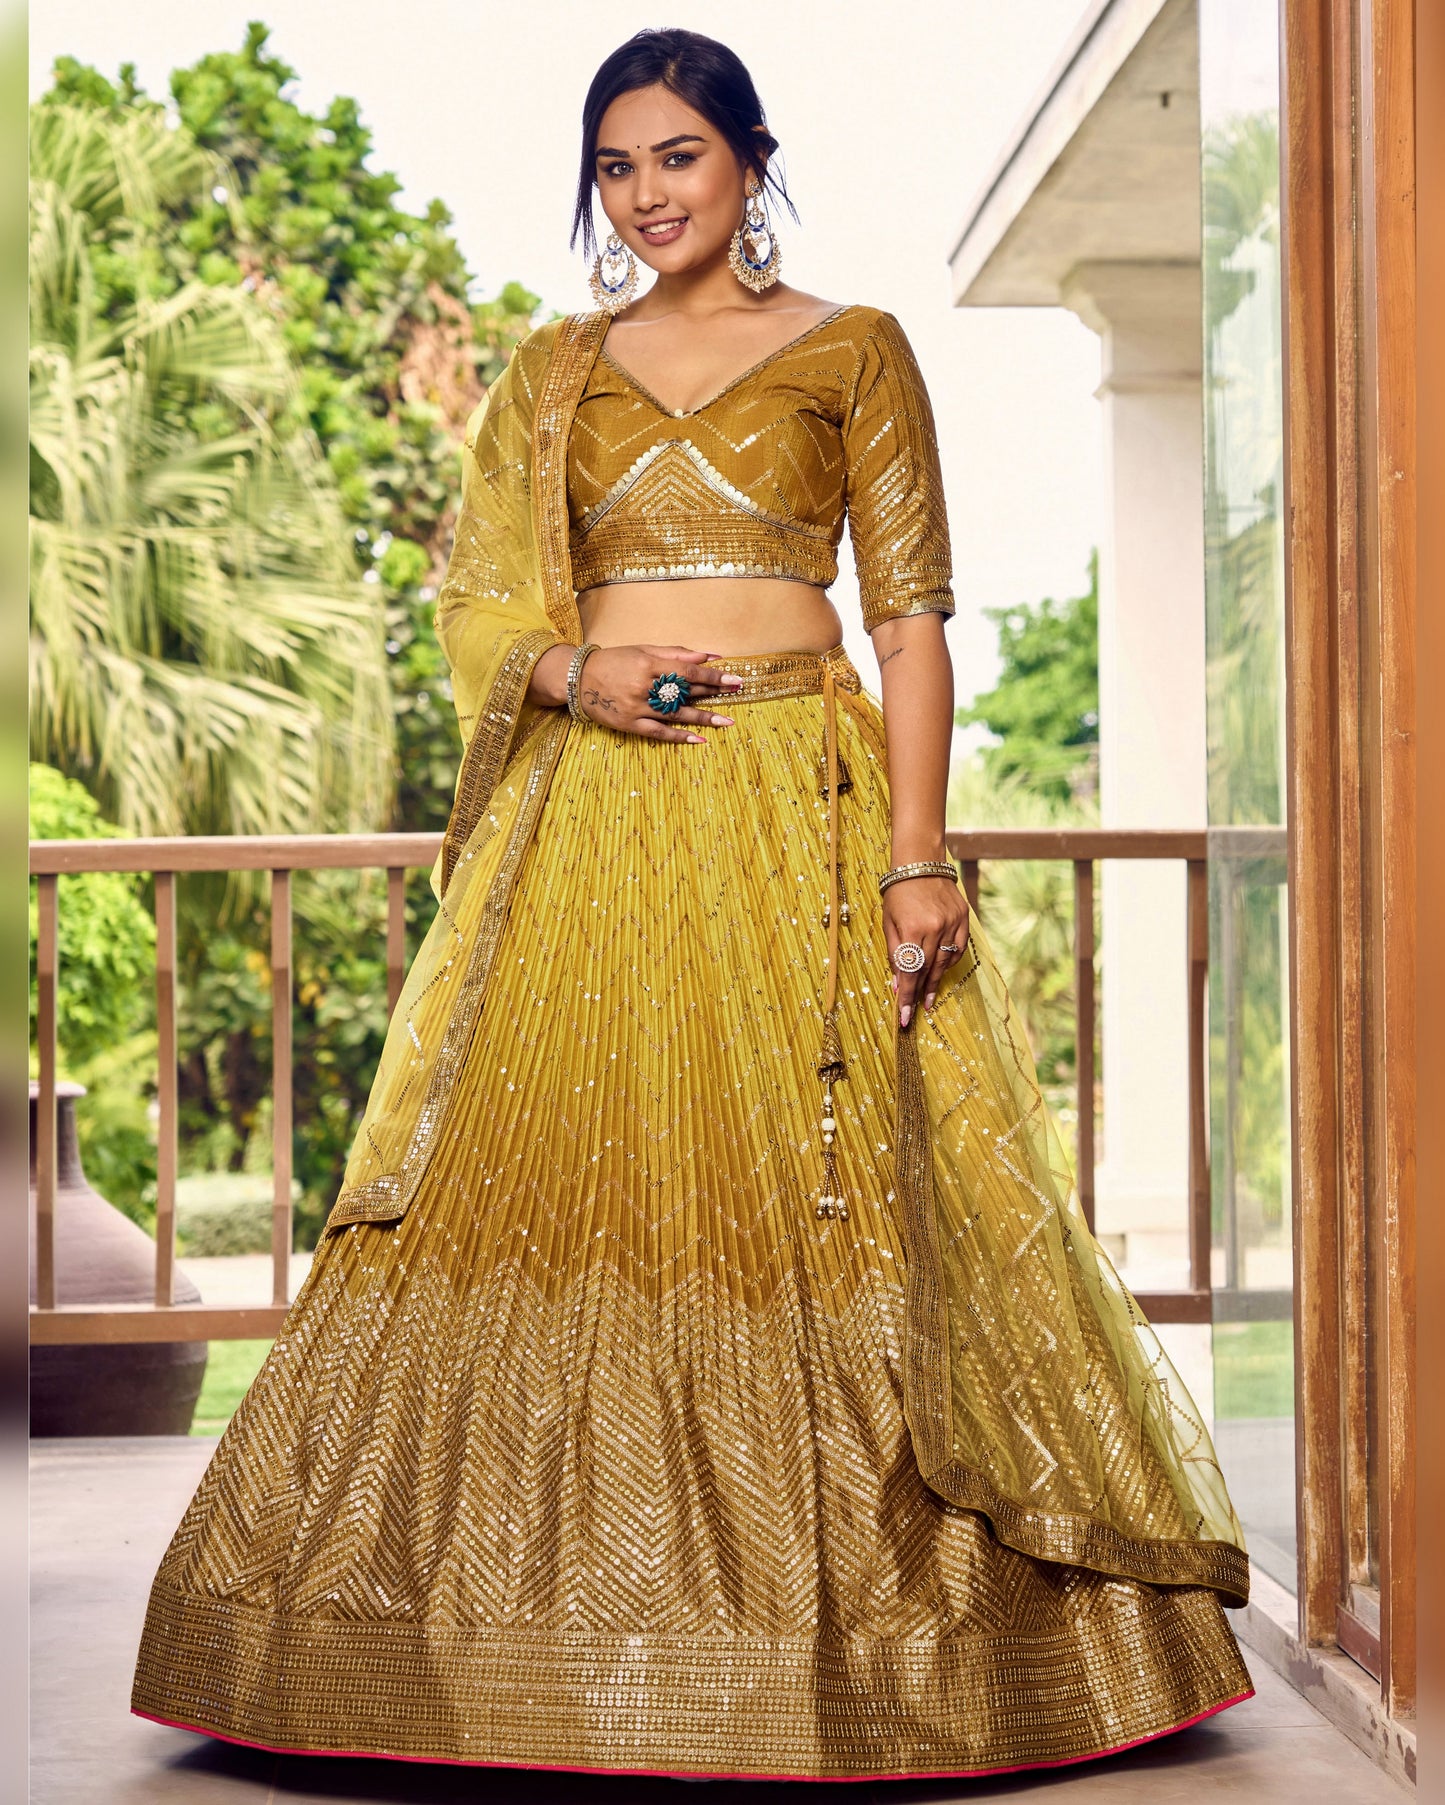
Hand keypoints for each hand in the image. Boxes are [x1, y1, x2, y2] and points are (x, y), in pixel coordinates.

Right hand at [574, 644, 743, 742]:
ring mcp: (637, 708)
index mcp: (648, 664)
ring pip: (675, 714)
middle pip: (685, 691)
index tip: (734, 678)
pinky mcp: (629, 724)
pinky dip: (678, 736)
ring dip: (703, 718)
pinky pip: (658, 732)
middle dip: (713, 692)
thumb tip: (708, 656)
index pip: (688, 672)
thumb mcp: (643, 649)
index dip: (712, 676)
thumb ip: (675, 653)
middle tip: (738, 692)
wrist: (578, 679)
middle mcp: (644, 686)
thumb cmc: (614, 661)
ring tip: (726, 721)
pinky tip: (698, 739)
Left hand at [883, 876, 970, 1028]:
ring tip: (927, 996)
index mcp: (912, 929)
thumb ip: (894, 954)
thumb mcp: (888, 922)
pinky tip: (940, 970)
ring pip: (945, 962)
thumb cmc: (898, 893)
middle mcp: (935, 928)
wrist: (921, 863)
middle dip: (920, 993)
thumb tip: (896, 984)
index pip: (909, 972)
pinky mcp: (963, 918)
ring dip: (935, 981)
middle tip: (916, 1010)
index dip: (906, 997)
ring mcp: (952, 923)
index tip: (904, 1018)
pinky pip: (958, 949)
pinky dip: (949, 962)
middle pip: (927, 970)